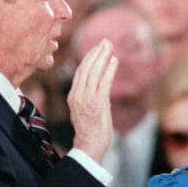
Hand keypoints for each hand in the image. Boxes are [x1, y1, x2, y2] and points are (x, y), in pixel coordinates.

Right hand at [67, 38, 116, 162]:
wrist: (89, 145)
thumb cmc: (90, 131)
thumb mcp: (85, 110)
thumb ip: (90, 97)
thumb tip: (101, 87)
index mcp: (73, 96)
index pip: (80, 71)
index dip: (89, 58)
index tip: (97, 47)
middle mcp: (78, 95)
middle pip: (86, 68)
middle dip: (96, 52)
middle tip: (105, 41)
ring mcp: (87, 99)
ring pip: (94, 72)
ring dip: (102, 57)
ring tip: (110, 46)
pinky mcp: (98, 103)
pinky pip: (104, 82)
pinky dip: (109, 70)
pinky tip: (114, 61)